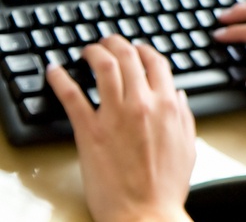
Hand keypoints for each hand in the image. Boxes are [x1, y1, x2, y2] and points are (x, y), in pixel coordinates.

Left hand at [46, 35, 195, 221]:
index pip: (156, 62)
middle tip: (108, 41)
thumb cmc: (165, 187)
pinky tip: (55, 71)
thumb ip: (185, 116)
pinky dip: (61, 79)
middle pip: (128, 57)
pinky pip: (72, 96)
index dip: (145, 49)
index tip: (138, 48)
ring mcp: (114, 116)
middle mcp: (141, 104)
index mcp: (168, 106)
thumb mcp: (188, 146)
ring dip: (94, 52)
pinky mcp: (89, 131)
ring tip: (87, 50)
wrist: (144, 213)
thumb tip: (179, 97)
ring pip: (103, 68)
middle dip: (116, 43)